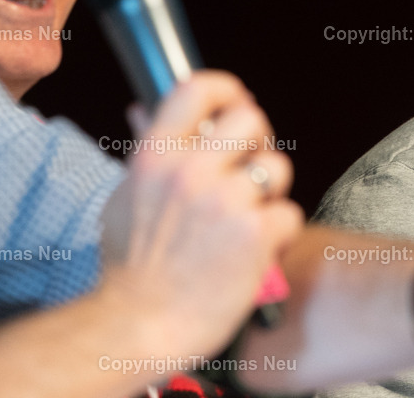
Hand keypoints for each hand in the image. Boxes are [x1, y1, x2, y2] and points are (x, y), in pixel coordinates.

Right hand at [99, 70, 303, 358]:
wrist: (139, 326)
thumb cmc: (130, 269)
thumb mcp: (124, 198)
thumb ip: (145, 154)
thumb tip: (142, 110)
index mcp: (156, 155)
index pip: (199, 88)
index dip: (227, 89)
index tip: (237, 101)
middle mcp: (192, 170)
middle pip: (251, 118)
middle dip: (259, 139)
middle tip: (251, 165)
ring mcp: (226, 201)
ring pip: (277, 168)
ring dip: (271, 191)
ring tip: (251, 216)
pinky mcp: (255, 234)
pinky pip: (289, 213)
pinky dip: (279, 232)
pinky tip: (257, 249)